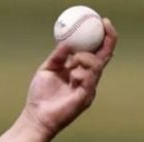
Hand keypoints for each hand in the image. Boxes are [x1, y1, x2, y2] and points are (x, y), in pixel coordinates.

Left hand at [22, 18, 116, 136]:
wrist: (35, 117)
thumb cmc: (40, 96)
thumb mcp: (48, 69)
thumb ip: (58, 56)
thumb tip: (67, 41)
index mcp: (80, 71)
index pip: (96, 52)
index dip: (102, 37)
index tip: (102, 22)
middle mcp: (88, 78)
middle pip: (104, 56)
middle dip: (108, 39)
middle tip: (105, 25)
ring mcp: (89, 88)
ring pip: (97, 66)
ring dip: (85, 58)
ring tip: (72, 62)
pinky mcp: (85, 98)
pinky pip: (90, 80)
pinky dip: (81, 73)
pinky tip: (72, 75)